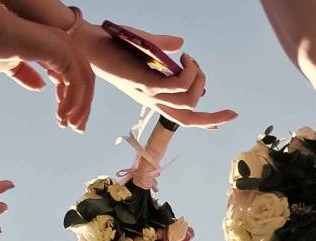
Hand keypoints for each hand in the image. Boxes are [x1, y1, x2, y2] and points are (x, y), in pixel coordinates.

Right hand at [0, 7, 93, 131]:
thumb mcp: (8, 65)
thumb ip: (25, 75)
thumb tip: (40, 87)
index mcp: (50, 47)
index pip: (71, 76)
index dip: (70, 98)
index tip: (65, 120)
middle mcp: (61, 45)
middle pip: (83, 79)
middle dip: (82, 106)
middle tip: (77, 128)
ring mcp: (64, 47)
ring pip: (84, 82)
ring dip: (80, 107)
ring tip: (70, 126)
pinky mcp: (63, 52)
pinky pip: (76, 82)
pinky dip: (73, 101)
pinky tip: (62, 115)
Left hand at [71, 22, 237, 127]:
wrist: (88, 44)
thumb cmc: (115, 44)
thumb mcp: (146, 46)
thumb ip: (164, 46)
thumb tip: (181, 43)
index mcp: (153, 96)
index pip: (181, 117)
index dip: (204, 121)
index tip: (223, 121)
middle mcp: (152, 100)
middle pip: (189, 119)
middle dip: (214, 118)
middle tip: (228, 105)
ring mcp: (149, 94)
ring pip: (188, 100)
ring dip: (198, 78)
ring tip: (190, 60)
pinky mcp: (146, 84)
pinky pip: (179, 86)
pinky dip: (189, 72)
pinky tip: (184, 57)